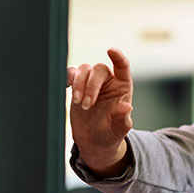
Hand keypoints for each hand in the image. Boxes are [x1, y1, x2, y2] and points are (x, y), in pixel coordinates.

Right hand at [67, 47, 133, 173]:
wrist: (93, 142)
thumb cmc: (110, 134)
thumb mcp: (119, 130)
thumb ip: (123, 118)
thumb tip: (127, 107)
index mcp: (122, 87)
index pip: (122, 67)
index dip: (118, 57)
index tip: (111, 50)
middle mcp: (108, 82)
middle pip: (99, 69)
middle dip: (91, 85)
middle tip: (86, 105)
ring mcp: (91, 83)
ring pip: (84, 69)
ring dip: (79, 84)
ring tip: (79, 103)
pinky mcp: (77, 86)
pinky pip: (70, 74)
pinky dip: (67, 78)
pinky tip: (66, 88)